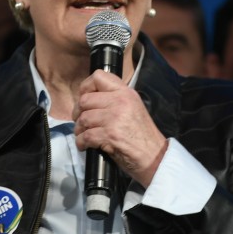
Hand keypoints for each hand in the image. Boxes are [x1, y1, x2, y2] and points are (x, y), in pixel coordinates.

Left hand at [73, 69, 166, 187]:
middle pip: (85, 100)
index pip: (98, 76)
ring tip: (83, 135)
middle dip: (78, 113)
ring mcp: (115, 118)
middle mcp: (120, 101)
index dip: (86, 87)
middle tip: (80, 121)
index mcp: (126, 93)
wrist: (154, 156)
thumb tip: (89, 98)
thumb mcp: (133, 108)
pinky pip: (85, 136)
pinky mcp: (110, 135)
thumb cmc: (142, 136)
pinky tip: (84, 145)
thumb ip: (114, 100)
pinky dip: (81, 142)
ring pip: (83, 118)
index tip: (84, 99)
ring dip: (79, 129)